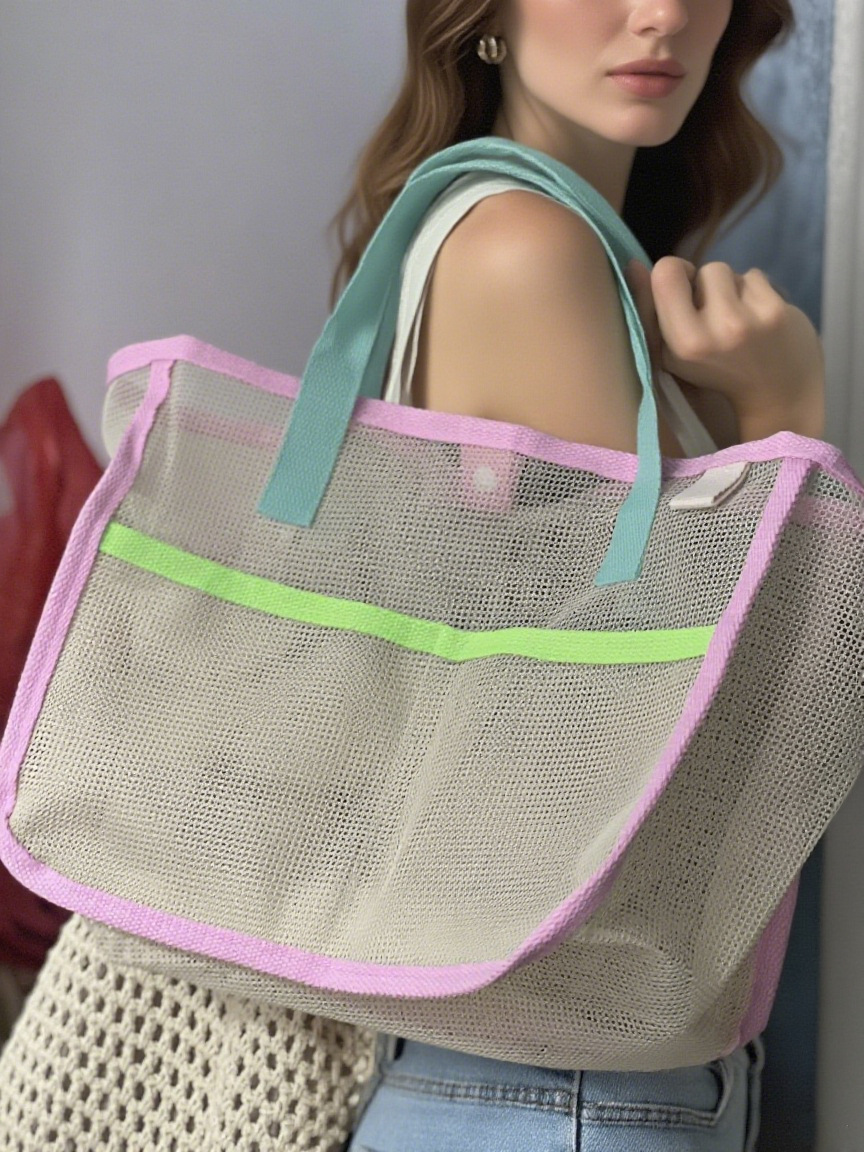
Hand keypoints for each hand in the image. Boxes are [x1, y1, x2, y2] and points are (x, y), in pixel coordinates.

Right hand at [625, 257, 824, 438]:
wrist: (778, 392)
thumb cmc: (717, 369)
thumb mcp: (673, 351)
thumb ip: (650, 309)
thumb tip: (634, 265)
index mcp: (681, 343)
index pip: (666, 272)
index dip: (676, 276)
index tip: (686, 296)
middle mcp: (713, 331)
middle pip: (702, 268)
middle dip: (706, 284)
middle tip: (716, 316)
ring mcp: (747, 320)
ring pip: (728, 270)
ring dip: (731, 286)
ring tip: (738, 316)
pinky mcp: (776, 310)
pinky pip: (754, 274)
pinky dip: (755, 290)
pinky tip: (758, 316)